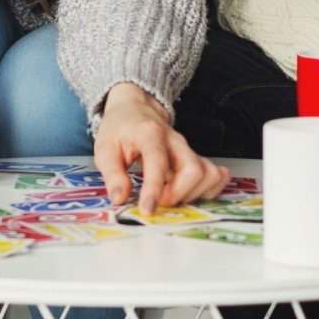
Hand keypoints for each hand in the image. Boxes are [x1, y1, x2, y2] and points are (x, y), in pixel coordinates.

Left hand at [94, 82, 228, 213]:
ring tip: (171, 198)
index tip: (147, 210)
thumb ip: (112, 174)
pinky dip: (208, 190)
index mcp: (149, 134)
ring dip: (193, 194)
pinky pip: (214, 175)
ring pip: (208, 174)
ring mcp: (188, 149)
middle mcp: (175, 140)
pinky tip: (191, 195)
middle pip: (193, 169)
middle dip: (178, 194)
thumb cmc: (119, 130)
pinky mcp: (195, 157)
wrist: (135, 109)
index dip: (154, 188)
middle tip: (159, 202)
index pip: (158, 161)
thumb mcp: (104, 148)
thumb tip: (120, 198)